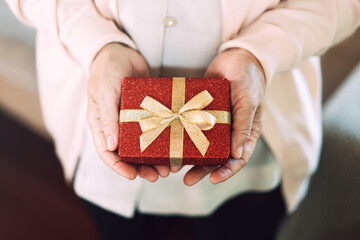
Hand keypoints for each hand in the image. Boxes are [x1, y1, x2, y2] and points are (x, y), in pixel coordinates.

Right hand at [87, 43, 169, 181]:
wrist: (121, 50)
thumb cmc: (106, 69)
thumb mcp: (105, 91)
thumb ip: (107, 117)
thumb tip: (111, 146)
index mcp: (101, 124)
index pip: (107, 153)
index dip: (119, 167)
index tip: (133, 176)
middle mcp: (117, 126)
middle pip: (128, 154)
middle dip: (142, 167)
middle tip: (159, 175)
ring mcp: (132, 120)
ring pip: (144, 145)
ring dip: (155, 158)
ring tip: (170, 167)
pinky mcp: (147, 112)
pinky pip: (155, 129)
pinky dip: (163, 140)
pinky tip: (175, 145)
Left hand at [183, 48, 265, 185]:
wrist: (236, 56)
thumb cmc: (249, 78)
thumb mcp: (248, 101)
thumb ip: (243, 126)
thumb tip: (237, 154)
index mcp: (245, 132)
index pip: (237, 159)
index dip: (226, 171)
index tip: (213, 179)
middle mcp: (229, 131)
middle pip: (216, 157)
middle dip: (202, 170)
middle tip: (187, 180)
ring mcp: (214, 123)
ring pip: (201, 146)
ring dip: (189, 157)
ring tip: (173, 167)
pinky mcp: (200, 112)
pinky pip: (191, 128)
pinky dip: (182, 137)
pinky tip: (169, 144)